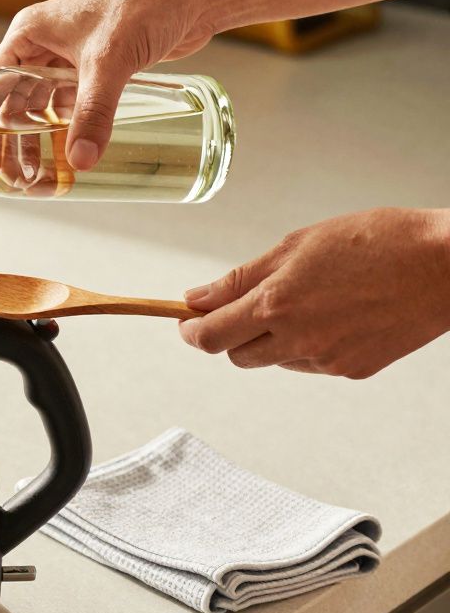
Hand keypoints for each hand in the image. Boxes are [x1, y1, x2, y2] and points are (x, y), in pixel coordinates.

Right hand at [0, 0, 217, 170]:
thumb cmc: (144, 3)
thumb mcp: (109, 62)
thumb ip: (93, 113)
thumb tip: (81, 158)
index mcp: (30, 33)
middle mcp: (44, 47)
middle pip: (14, 101)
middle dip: (12, 138)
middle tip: (14, 174)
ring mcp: (69, 60)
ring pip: (42, 107)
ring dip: (38, 138)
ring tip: (35, 173)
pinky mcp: (95, 71)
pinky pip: (71, 107)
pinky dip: (66, 130)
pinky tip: (65, 154)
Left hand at [179, 208, 449, 378]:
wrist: (447, 266)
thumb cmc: (380, 242)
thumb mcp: (298, 245)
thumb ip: (242, 278)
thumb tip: (198, 298)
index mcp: (277, 304)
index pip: (210, 335)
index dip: (191, 331)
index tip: (187, 321)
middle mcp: (297, 339)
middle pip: (236, 355)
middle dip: (229, 335)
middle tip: (240, 308)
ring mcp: (326, 360)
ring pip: (274, 360)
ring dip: (269, 340)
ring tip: (302, 302)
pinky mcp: (351, 370)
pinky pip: (310, 364)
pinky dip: (306, 345)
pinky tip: (332, 316)